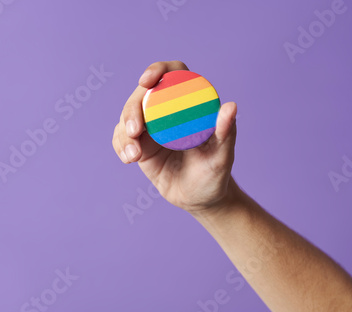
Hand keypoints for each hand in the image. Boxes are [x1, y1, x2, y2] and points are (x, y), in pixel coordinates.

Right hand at [112, 61, 237, 213]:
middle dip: (132, 109)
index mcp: (191, 105)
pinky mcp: (140, 144)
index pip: (173, 74)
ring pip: (127, 116)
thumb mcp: (222, 157)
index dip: (158, 70)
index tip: (147, 81)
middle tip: (135, 130)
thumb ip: (226, 134)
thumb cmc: (215, 177)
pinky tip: (129, 158)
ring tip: (133, 156)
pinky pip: (121, 136)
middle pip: (143, 95)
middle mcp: (170, 111)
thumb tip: (231, 106)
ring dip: (124, 132)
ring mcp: (152, 127)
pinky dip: (120, 144)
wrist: (199, 200)